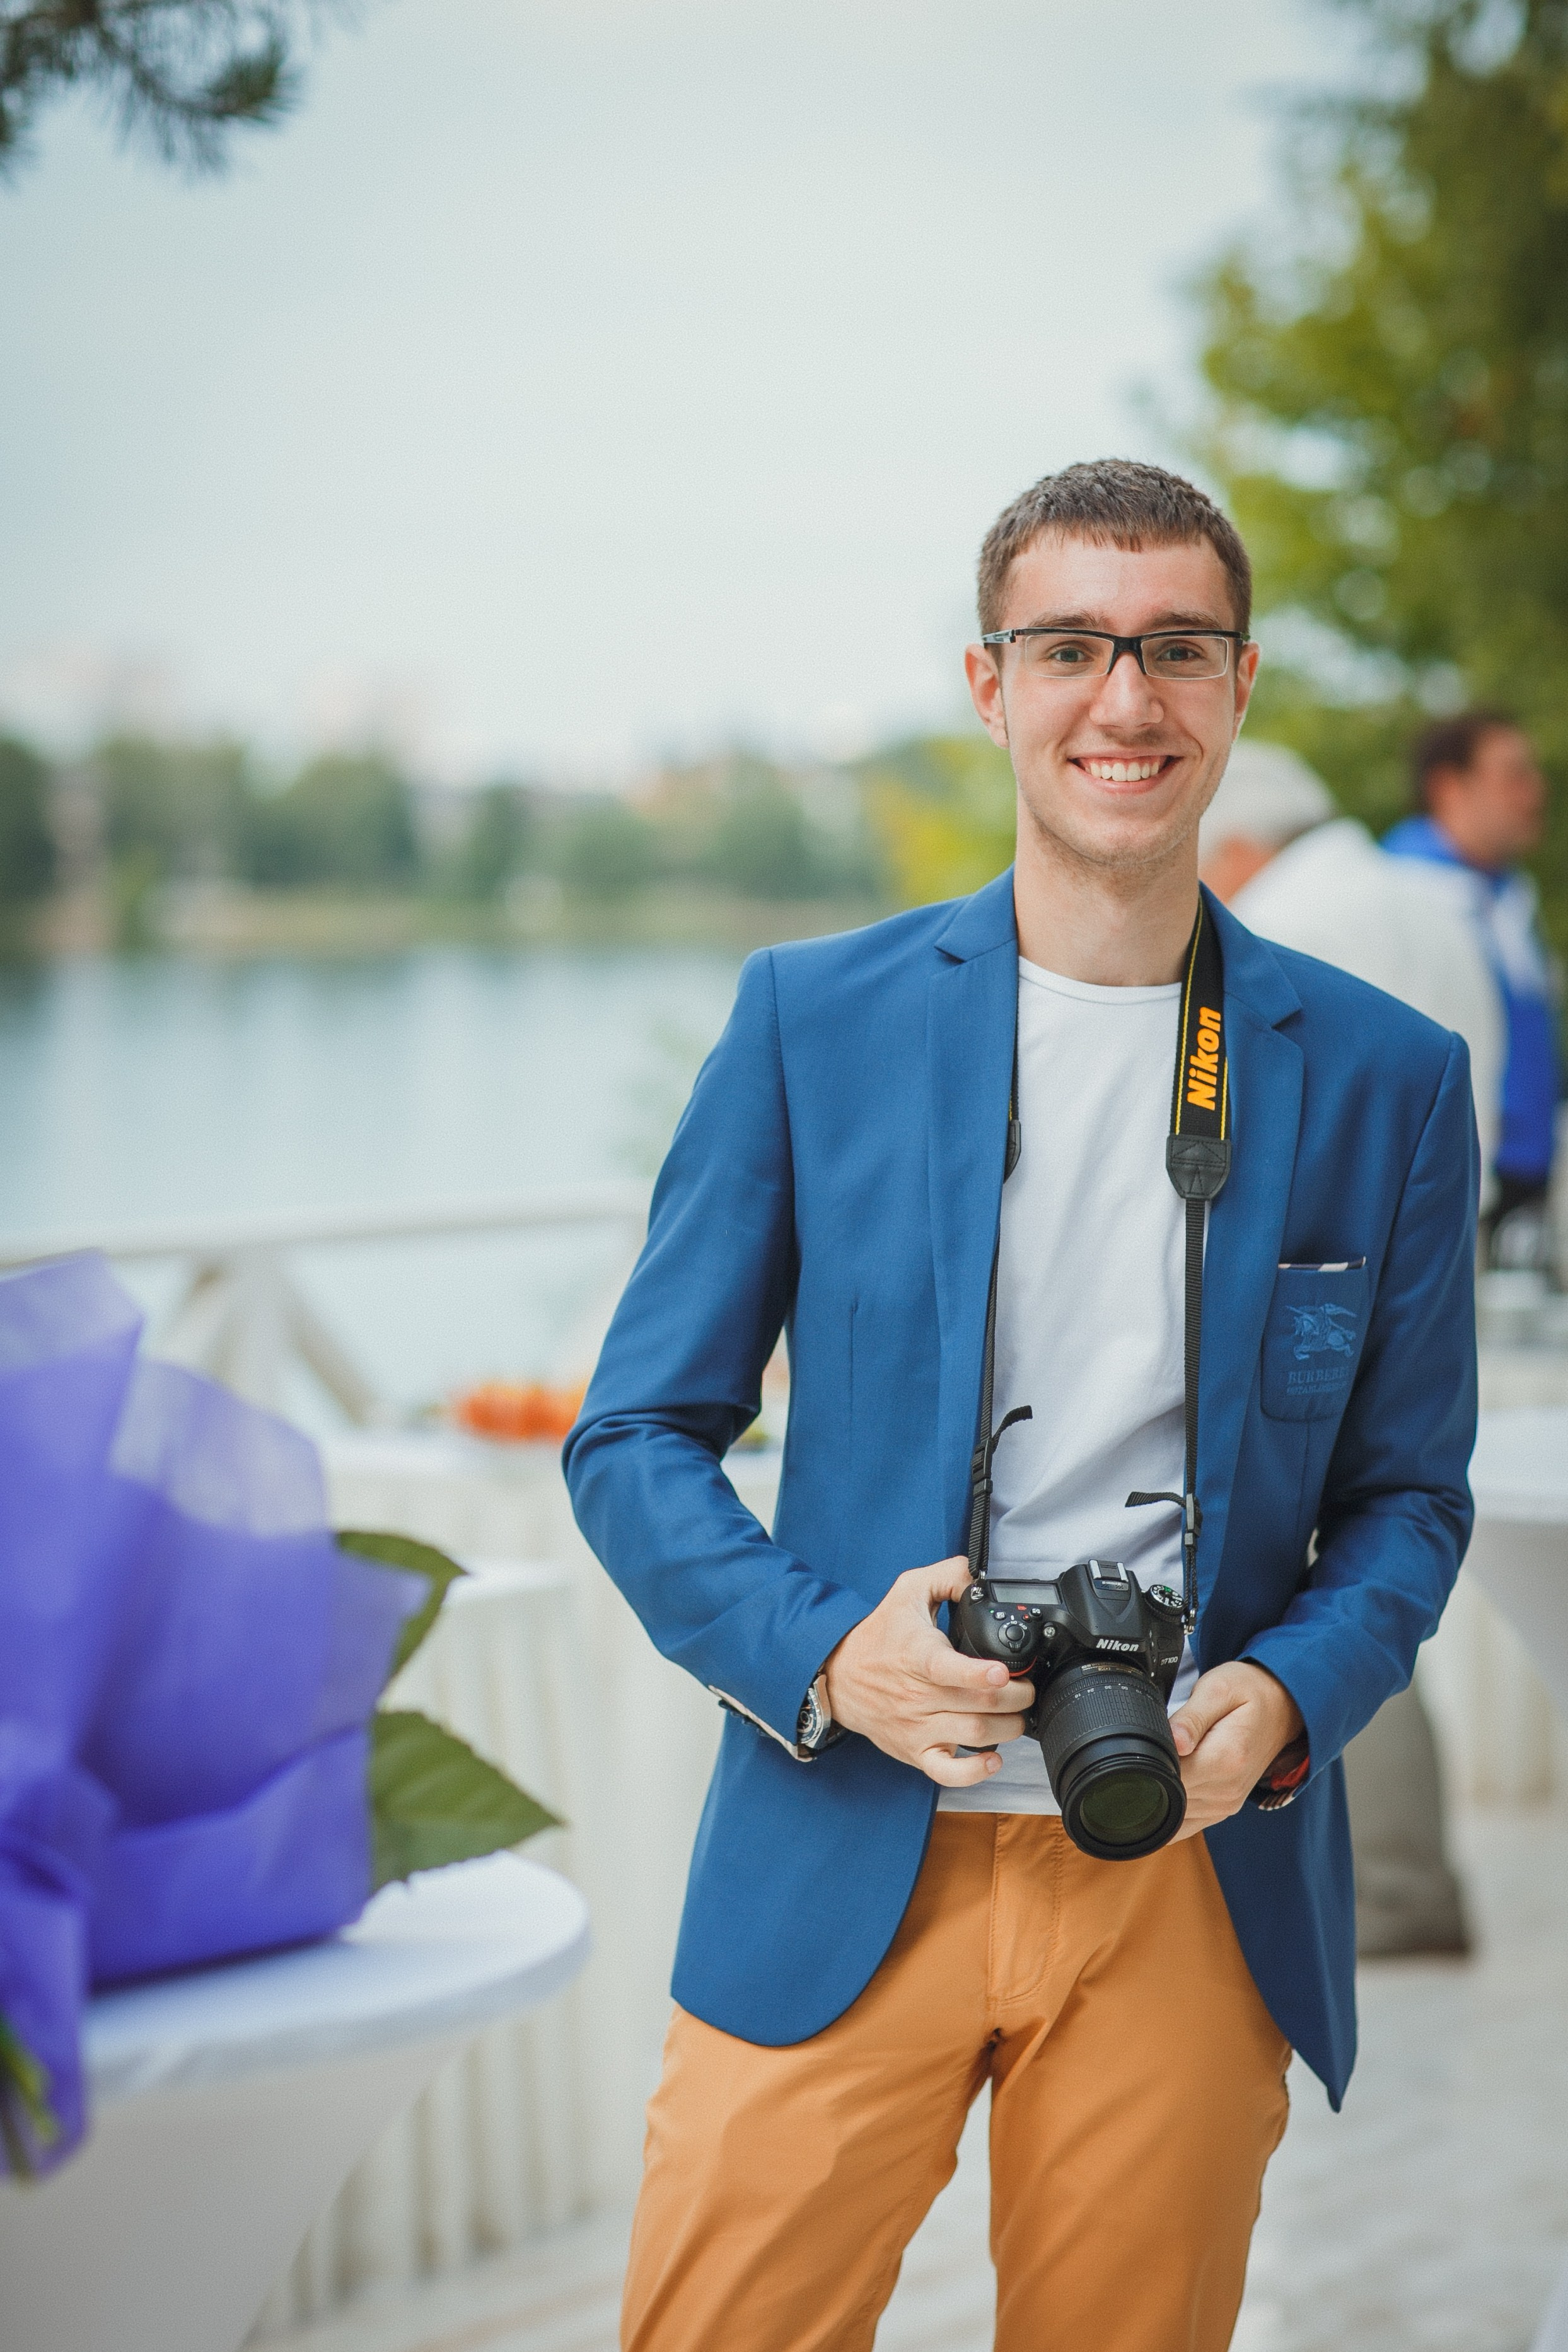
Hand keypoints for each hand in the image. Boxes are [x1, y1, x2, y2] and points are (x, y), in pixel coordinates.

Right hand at [823, 1557, 1033, 1786]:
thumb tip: (978, 1576)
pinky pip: (947, 1773)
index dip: (980, 1675)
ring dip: (1009, 1728)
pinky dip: (974, 1773)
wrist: (840, 1676)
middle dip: (1017, 1699)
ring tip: (1018, 1714)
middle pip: (978, 1705)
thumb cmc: (879, 1636)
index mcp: (918, 1656)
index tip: (1002, 1673)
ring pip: (974, 1735)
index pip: (948, 1670)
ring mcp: (918, 1727)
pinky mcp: (916, 1752)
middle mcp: (918, 1695)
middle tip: (1028, 1688)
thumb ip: (948, 1575)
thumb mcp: (908, 1590)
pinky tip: (993, 1760)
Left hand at [1168, 1660, 1303, 1839]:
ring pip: (1172, 1812)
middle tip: (1161, 1742)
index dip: (1150, 1757)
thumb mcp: (1219, 1689)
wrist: (1282, 1707)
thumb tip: (1172, 1743)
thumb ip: (1191, 1718)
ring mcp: (1226, 1804)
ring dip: (1162, 1788)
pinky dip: (1171, 1804)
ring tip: (1174, 1755)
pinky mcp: (1222, 1809)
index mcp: (1225, 1760)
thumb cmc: (1249, 1693)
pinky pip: (1185, 1822)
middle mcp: (1227, 1790)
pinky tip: (1173, 1778)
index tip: (1151, 1739)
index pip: (1167, 1773)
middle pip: (1167, 1794)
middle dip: (1153, 1772)